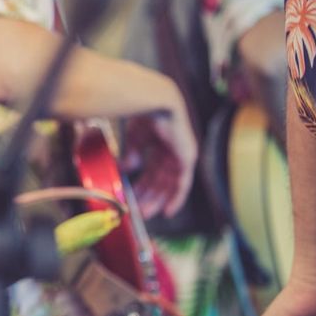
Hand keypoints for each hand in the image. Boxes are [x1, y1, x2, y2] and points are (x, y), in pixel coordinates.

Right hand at [120, 100, 196, 218]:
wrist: (154, 102)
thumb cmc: (143, 114)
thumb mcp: (135, 138)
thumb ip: (133, 154)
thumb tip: (128, 168)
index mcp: (162, 143)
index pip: (153, 170)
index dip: (144, 185)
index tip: (134, 199)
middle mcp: (173, 150)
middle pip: (161, 179)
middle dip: (148, 196)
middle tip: (137, 210)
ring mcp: (182, 154)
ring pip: (170, 184)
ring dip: (158, 200)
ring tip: (145, 213)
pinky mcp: (187, 158)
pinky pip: (183, 184)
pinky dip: (176, 198)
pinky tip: (168, 211)